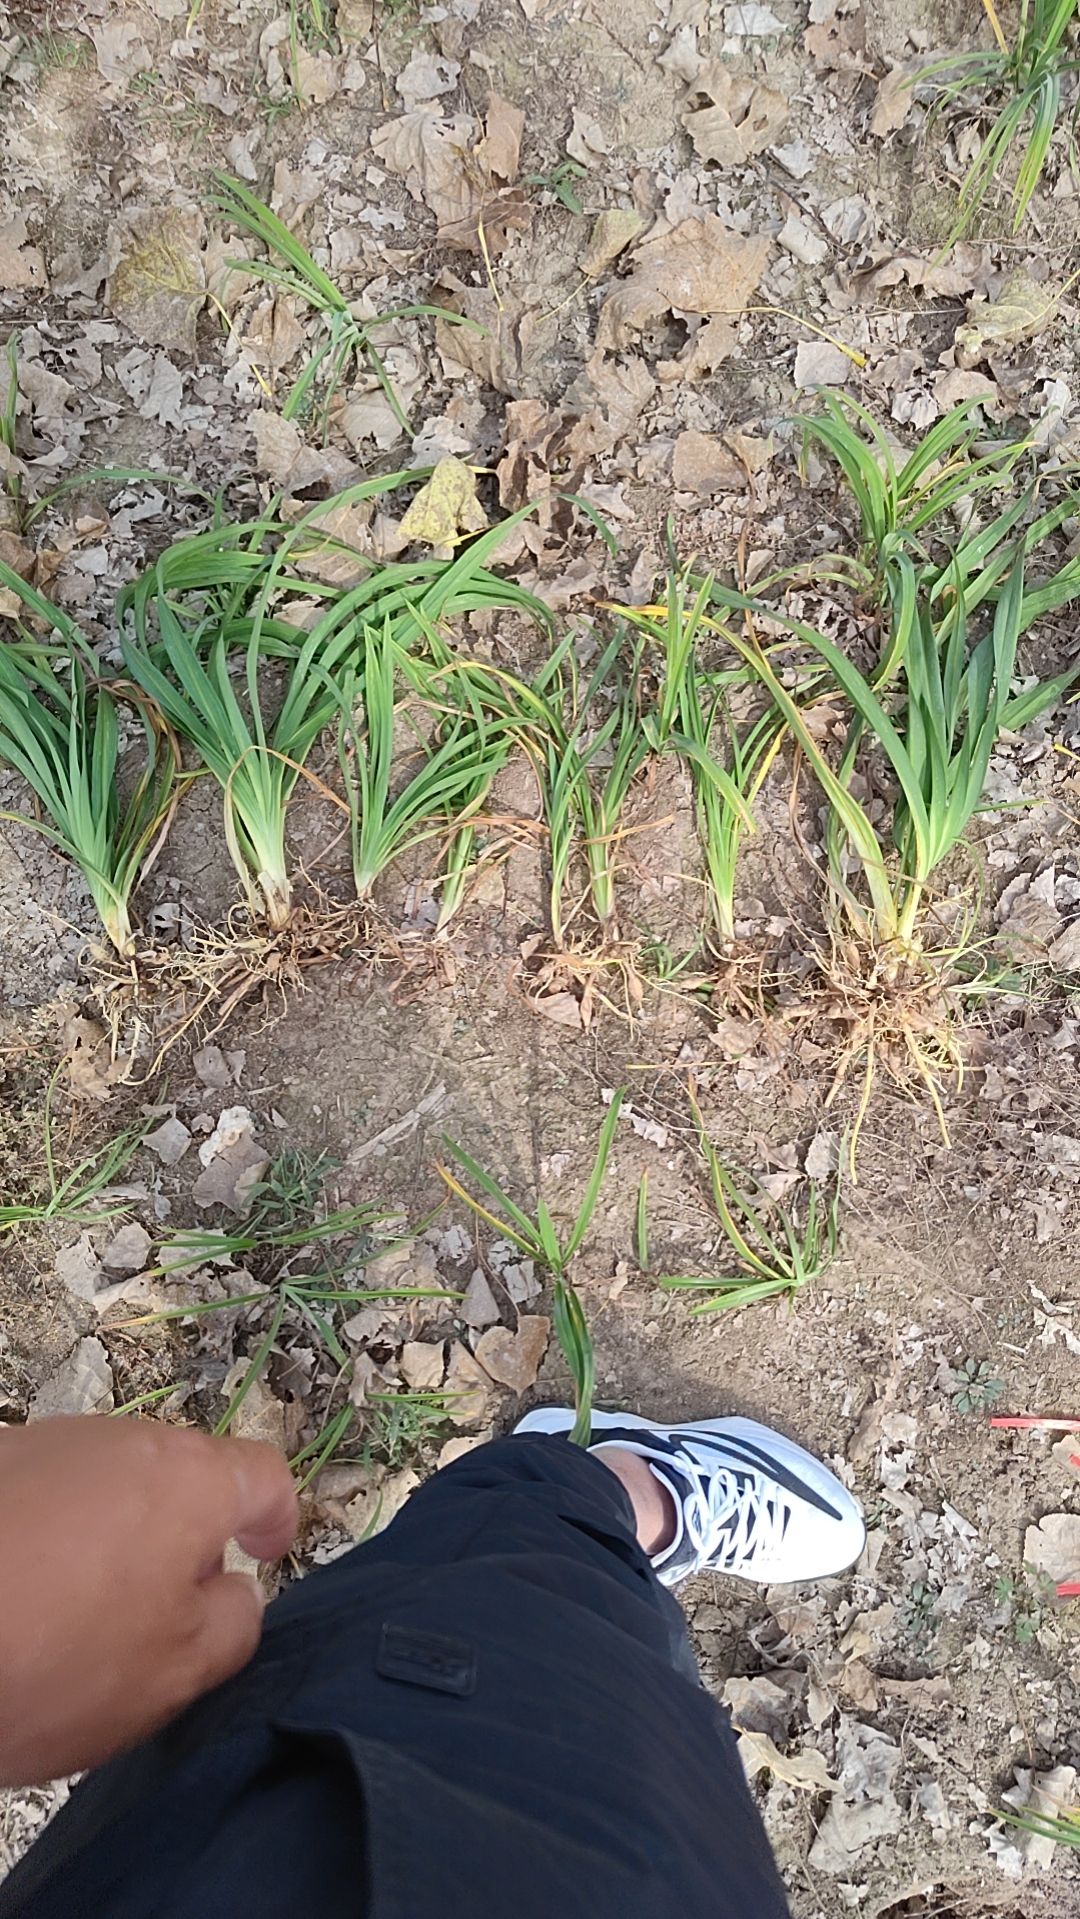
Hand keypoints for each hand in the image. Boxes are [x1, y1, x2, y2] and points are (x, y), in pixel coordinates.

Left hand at [0, 1415, 297, 1786]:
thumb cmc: (52, 1654)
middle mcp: (123, 1441)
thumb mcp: (175, 1673)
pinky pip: (38, 1500)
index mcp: (189, 1479)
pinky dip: (41, 1543)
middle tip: (157, 1621)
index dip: (275, 1518)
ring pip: (103, 1489)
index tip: (265, 1553)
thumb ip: (234, 1625)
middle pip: (178, 1480)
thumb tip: (232, 1592)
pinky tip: (12, 1604)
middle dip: (179, 1541)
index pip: (263, 1476)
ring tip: (67, 1624)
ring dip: (105, 1541)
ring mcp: (45, 1444)